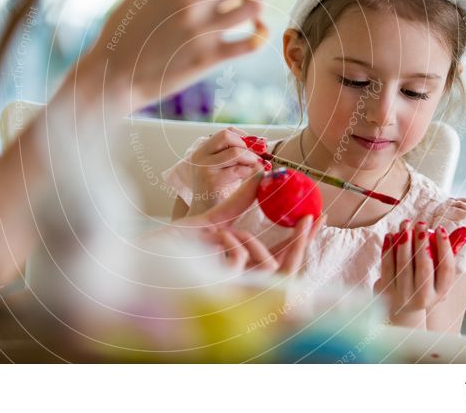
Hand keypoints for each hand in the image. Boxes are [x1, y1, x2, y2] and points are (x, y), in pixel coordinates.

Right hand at [78, 0, 264, 111]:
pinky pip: (252, 42)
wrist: (114, 74)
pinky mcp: (209, 58)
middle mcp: (192, 1)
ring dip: (253, 9)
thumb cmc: (124, 31)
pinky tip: (254, 35)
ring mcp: (203, 30)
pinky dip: (259, 36)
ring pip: (254, 7)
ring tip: (243, 15)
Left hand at [175, 172, 326, 274]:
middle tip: (311, 216)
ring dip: (250, 242)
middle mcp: (243, 283)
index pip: (282, 255)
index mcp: (243, 269)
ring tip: (223, 234)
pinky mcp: (225, 288)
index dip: (303, 238)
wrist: (147, 257)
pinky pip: (244, 259)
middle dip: (303, 241)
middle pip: (287, 268)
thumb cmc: (176, 245)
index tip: (319, 215)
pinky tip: (217, 240)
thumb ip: (239, 203)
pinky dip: (233, 244)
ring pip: (268, 264)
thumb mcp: (213, 221)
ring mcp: (235, 289)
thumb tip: (261, 175)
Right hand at [187, 127, 263, 214]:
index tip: (258, 147)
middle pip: (227, 135)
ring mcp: (204, 168)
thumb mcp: (226, 168)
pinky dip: (250, 172)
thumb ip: (238, 155)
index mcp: (203, 150)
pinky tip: (252, 178)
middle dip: (247, 145)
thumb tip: (263, 142)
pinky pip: (238, 170)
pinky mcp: (212, 181)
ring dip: (252, 159)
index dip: (245, 137)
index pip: (226, 132)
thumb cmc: (220, 192)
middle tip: (259, 157)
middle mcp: (200, 156)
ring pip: (235, 152)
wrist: (205, 216)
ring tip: (257, 168)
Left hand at [374, 220, 456, 324]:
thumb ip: (445, 255)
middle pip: (425, 266)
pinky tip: (390, 235)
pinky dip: (388, 248)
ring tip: (405, 224)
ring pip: (404, 264)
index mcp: (440, 292)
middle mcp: (423, 297)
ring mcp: (403, 295)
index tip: (440, 228)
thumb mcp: (437, 276)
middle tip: (421, 224)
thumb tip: (462, 231)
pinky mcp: (386, 291)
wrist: (399, 308)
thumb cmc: (423, 283)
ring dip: (404, 241)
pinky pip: (387, 266)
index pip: (446, 269)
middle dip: (423, 242)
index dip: (445, 247)